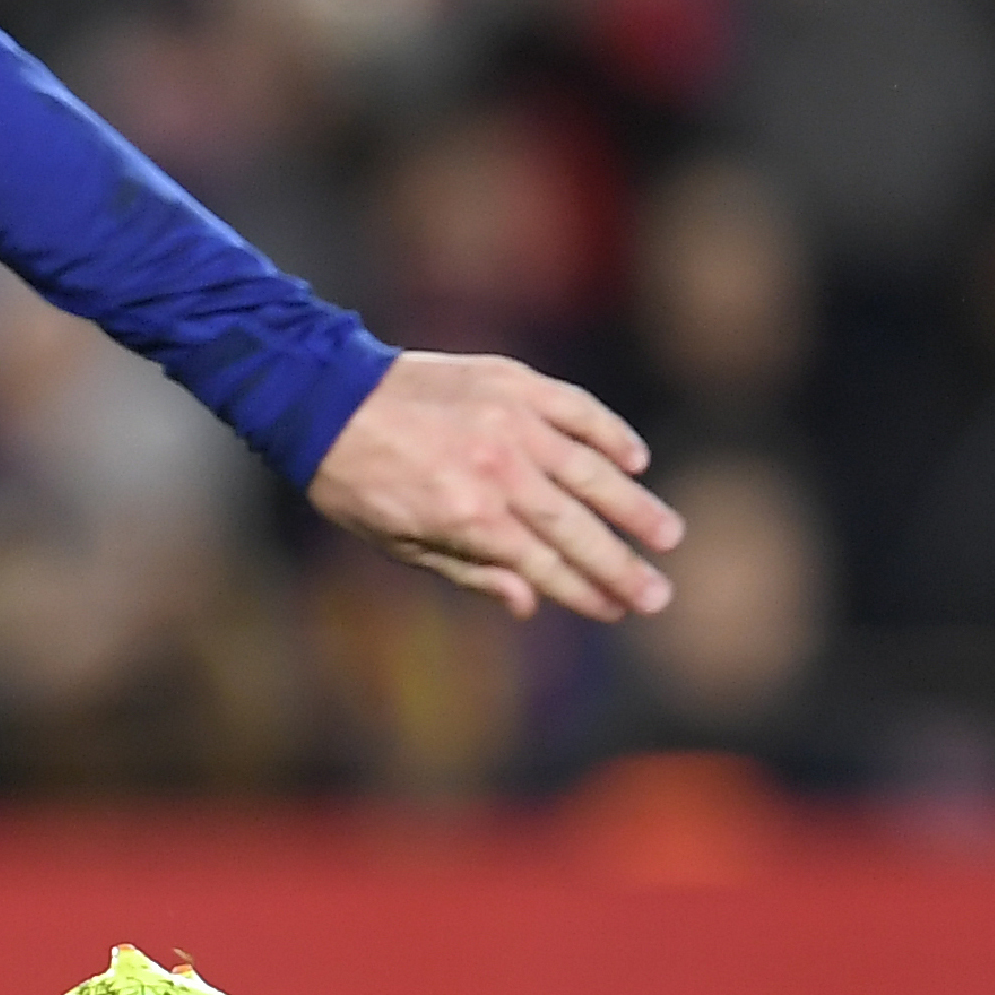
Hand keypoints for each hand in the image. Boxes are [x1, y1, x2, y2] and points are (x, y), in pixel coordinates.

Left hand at [306, 348, 681, 620]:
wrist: (325, 398)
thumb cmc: (355, 481)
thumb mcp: (397, 543)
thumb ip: (469, 570)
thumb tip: (529, 602)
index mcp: (467, 518)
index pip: (544, 565)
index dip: (584, 592)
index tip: (618, 612)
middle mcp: (498, 471)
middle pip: (576, 528)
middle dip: (621, 565)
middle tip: (659, 596)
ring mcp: (511, 422)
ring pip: (591, 471)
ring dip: (634, 506)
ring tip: (669, 537)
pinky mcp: (513, 382)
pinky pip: (577, 409)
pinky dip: (610, 434)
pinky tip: (635, 461)